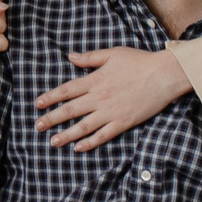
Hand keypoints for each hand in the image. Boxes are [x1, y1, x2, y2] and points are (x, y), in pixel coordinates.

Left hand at [33, 46, 191, 150]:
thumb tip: (70, 56)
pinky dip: (90, 143)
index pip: (66, 90)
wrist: (164, 75)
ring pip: (83, 126)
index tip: (38, 104)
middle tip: (37, 126)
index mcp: (95, 80)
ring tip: (53, 141)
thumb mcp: (112, 54)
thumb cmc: (140, 61)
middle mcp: (99, 98)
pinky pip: (103, 135)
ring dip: (66, 135)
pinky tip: (78, 148)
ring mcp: (110, 112)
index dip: (50, 97)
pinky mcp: (123, 123)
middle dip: (51, 119)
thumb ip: (90, 58)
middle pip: (70, 110)